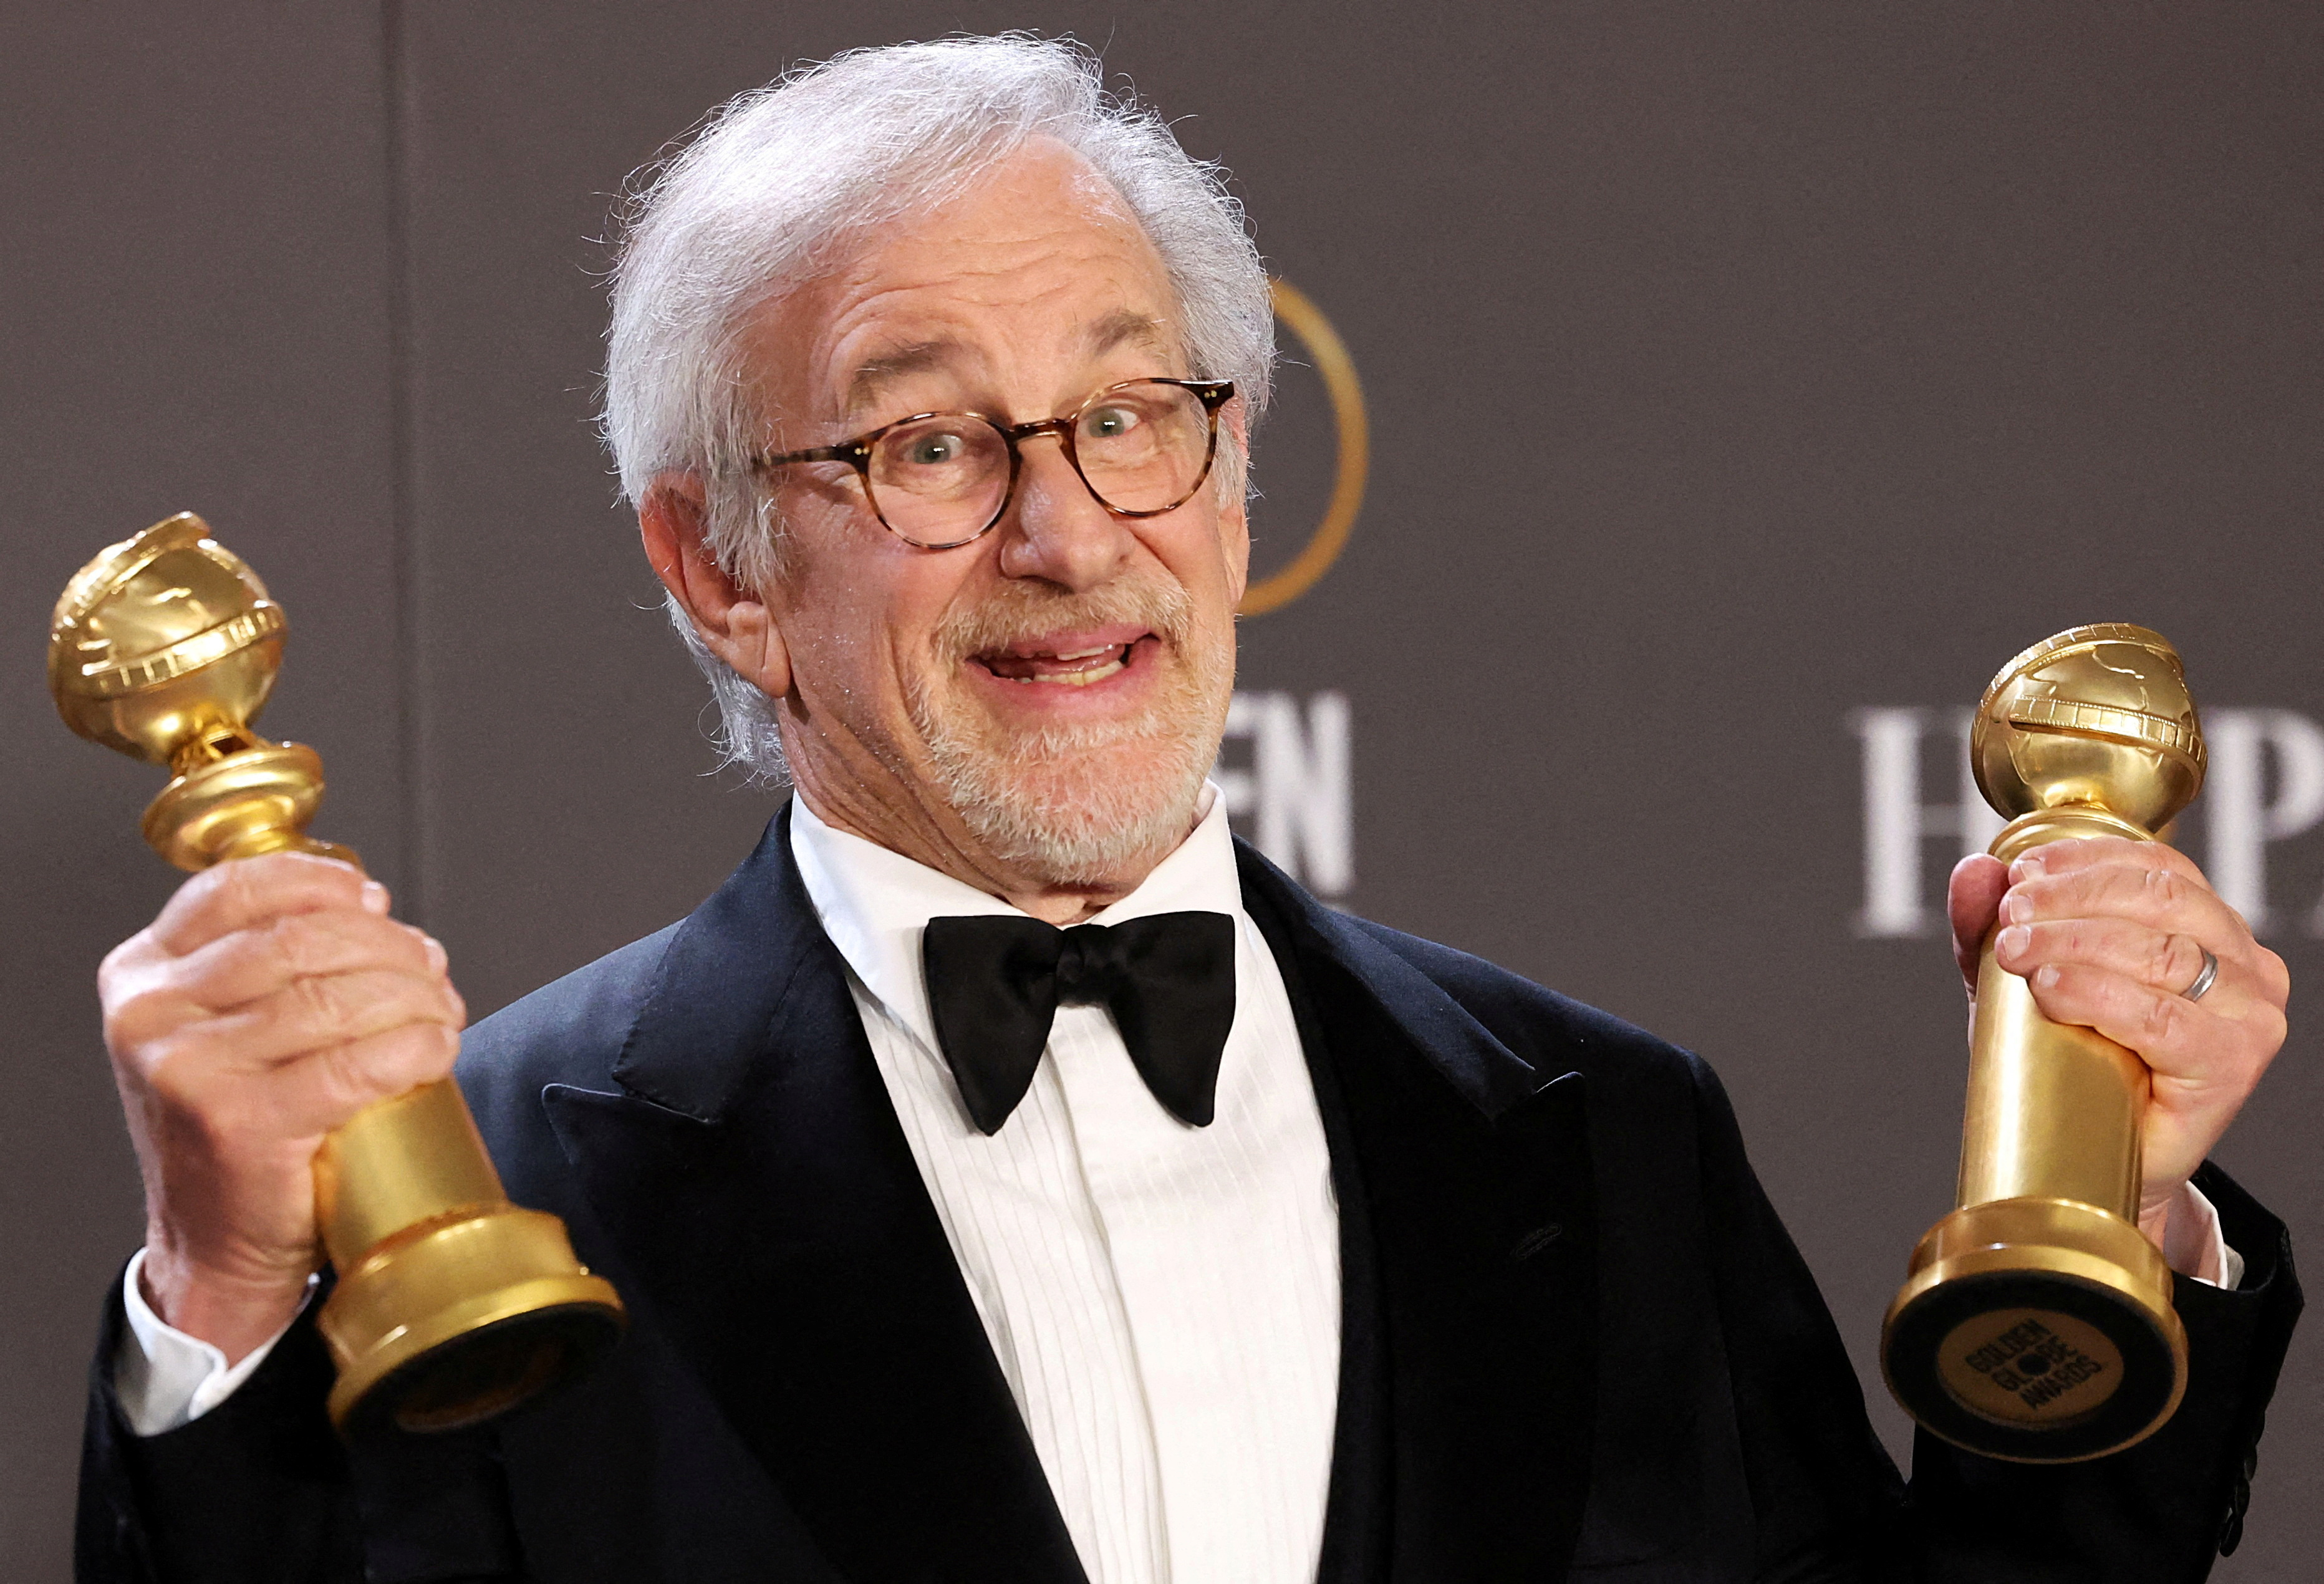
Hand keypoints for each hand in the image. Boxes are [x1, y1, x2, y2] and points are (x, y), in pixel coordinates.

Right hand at [99, 852, 465, 1362]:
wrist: (213, 1245)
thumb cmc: (239, 1127)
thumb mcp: (224, 1027)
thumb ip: (270, 961)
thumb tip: (372, 904)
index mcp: (143, 975)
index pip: (236, 889)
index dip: (321, 883)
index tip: (375, 900)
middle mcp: (151, 1015)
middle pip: (301, 939)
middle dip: (388, 946)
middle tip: (430, 969)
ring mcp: (189, 1070)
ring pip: (335, 997)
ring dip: (415, 996)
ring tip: (441, 1012)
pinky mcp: (240, 1124)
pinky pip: (355, 1065)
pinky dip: (415, 1048)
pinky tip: (437, 1049)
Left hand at [1948, 837, 2286, 1255]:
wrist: (2090, 1158)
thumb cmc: (2068, 1059)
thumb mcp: (2018, 978)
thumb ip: (1989, 924)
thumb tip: (1975, 869)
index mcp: (2210, 928)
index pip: (2159, 868)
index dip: (2085, 860)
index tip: (2019, 873)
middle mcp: (2245, 965)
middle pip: (2161, 902)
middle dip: (2073, 899)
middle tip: (2010, 915)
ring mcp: (2249, 1017)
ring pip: (2163, 953)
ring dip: (2076, 942)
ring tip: (2016, 951)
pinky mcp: (2232, 1068)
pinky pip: (2165, 1021)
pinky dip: (2100, 995)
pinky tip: (2053, 988)